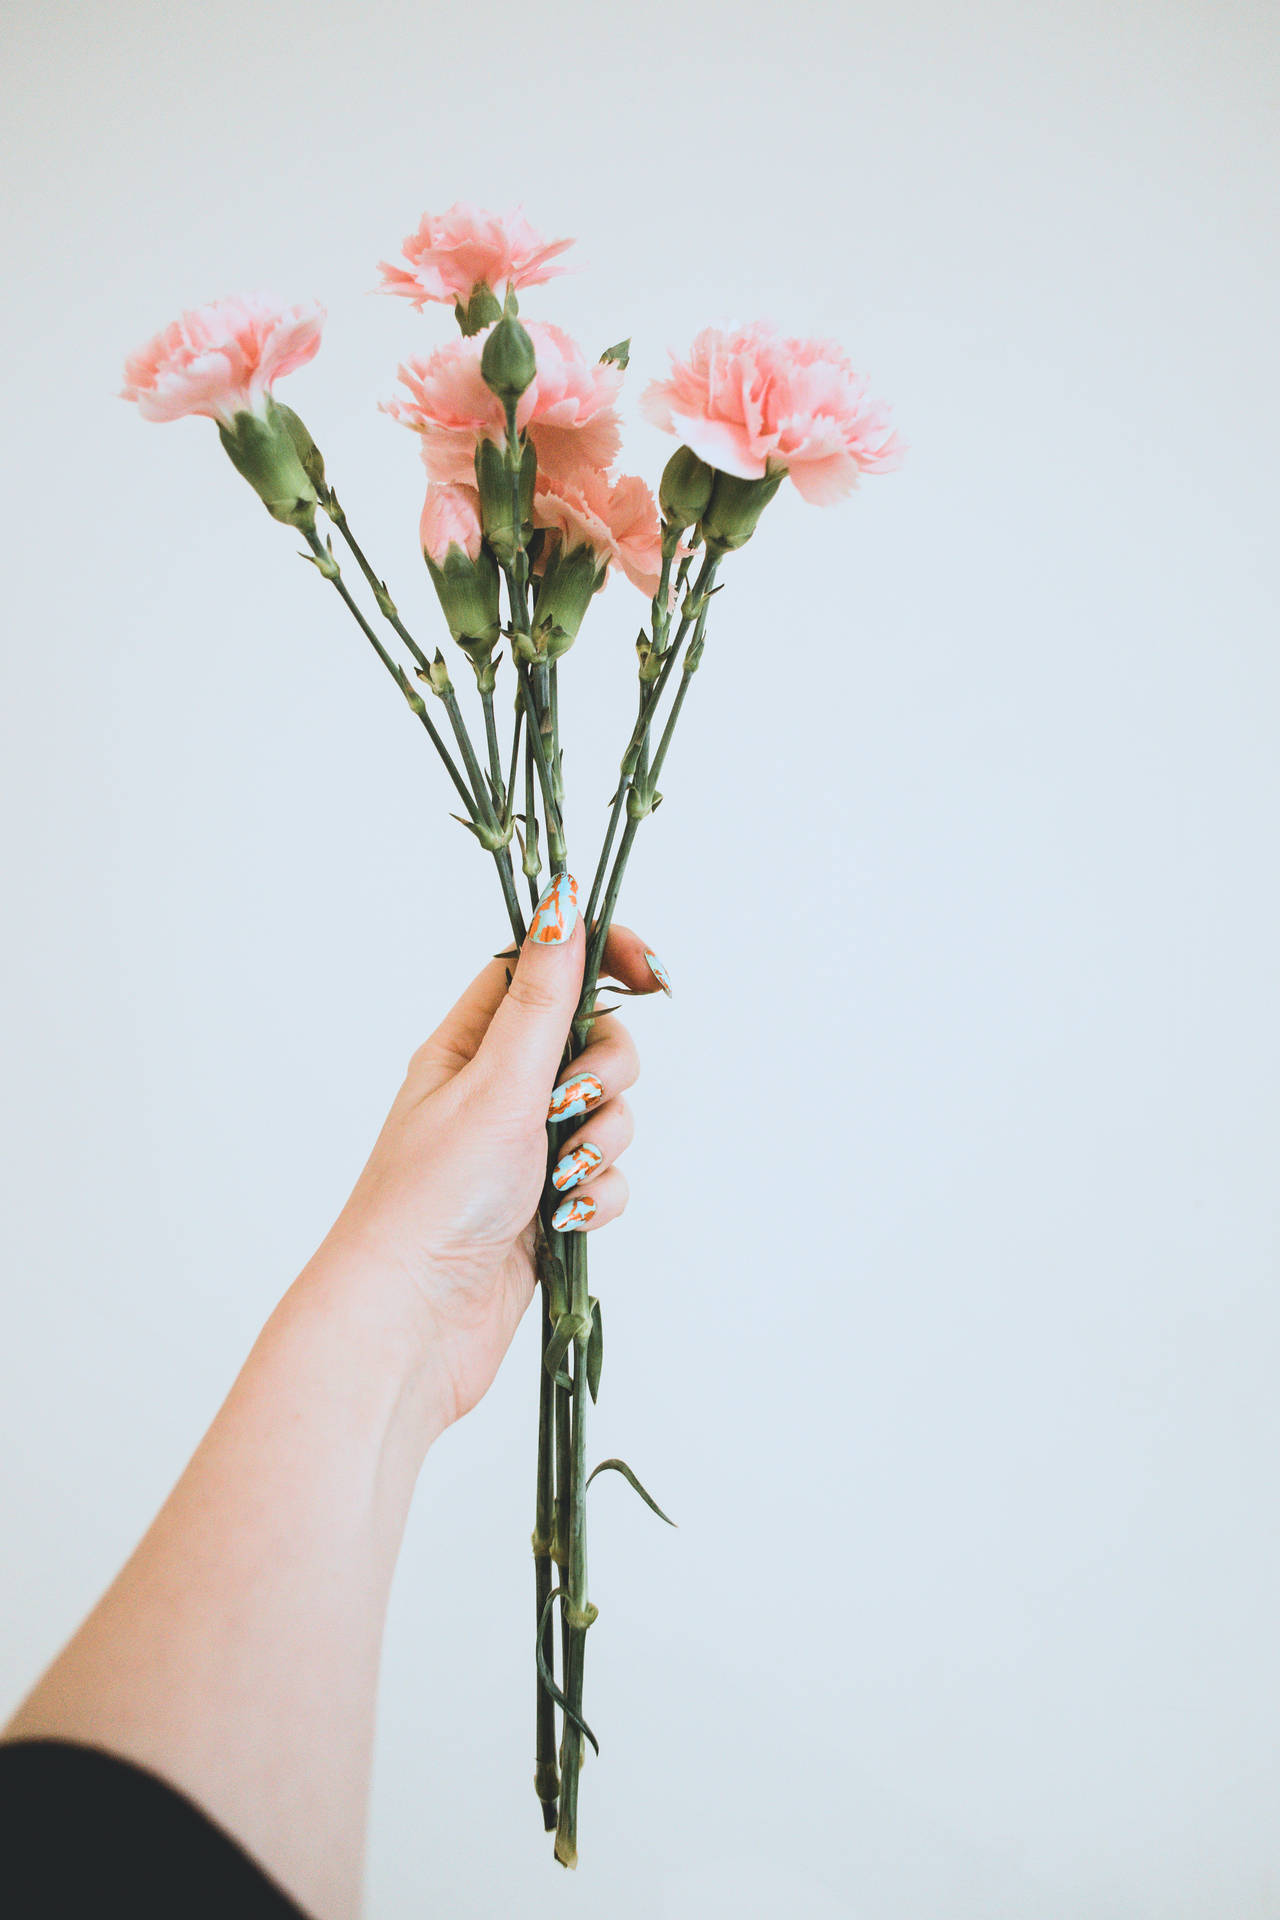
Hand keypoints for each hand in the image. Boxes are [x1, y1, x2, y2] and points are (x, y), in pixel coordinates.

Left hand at [314, 874, 667, 1429]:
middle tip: (570, 1105)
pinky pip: (606, 1179)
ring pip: (608, 1113)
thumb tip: (563, 903)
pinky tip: (564, 1220)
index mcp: (469, 1045)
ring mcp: (523, 1150)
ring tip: (559, 1178)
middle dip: (606, 1073)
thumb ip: (544, 998)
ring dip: (601, 1142)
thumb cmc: (430, 1199)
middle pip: (593, 1041)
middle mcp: (496, 1090)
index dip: (601, 958)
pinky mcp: (546, 1207)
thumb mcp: (497, 1082)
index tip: (651, 972)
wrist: (413, 1323)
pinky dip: (598, 1197)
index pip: (545, 968)